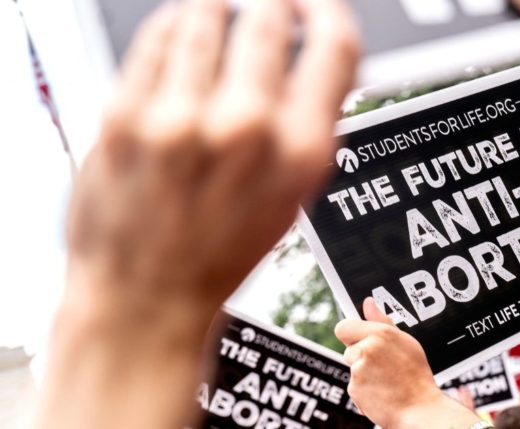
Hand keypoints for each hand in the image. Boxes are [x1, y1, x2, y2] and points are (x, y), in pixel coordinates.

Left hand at [66, 0, 359, 323]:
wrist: (147, 294)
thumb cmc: (221, 252)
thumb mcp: (293, 196)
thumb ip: (311, 122)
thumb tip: (318, 57)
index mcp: (299, 154)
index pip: (335, 45)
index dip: (327, 11)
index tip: (315, 4)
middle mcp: (244, 130)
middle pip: (269, 18)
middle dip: (270, 7)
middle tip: (264, 11)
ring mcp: (180, 119)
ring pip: (207, 14)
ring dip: (216, 10)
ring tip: (215, 22)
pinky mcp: (125, 114)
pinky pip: (157, 37)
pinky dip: (172, 29)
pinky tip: (178, 44)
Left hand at [335, 298, 480, 428]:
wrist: (420, 409)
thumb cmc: (415, 376)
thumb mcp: (406, 343)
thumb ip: (382, 322)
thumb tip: (368, 303)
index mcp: (381, 334)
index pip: (344, 326)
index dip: (350, 334)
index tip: (358, 339)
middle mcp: (367, 349)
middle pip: (349, 349)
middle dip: (360, 357)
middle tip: (384, 366)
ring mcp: (359, 370)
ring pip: (353, 369)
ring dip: (363, 374)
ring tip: (386, 381)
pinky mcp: (355, 389)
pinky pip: (354, 386)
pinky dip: (364, 391)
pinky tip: (382, 393)